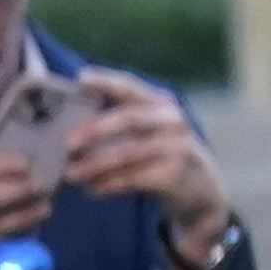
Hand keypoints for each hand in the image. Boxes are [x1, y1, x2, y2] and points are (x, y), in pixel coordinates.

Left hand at [60, 68, 230, 255]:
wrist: (203, 190)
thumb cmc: (163, 156)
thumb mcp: (152, 132)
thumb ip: (124, 122)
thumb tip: (71, 124)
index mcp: (162, 104)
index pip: (131, 87)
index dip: (106, 80)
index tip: (81, 79)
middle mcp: (173, 121)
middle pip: (128, 119)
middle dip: (94, 130)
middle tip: (67, 144)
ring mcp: (178, 148)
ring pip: (127, 152)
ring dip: (95, 164)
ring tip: (72, 174)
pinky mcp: (175, 174)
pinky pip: (133, 177)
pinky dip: (109, 184)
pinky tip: (94, 189)